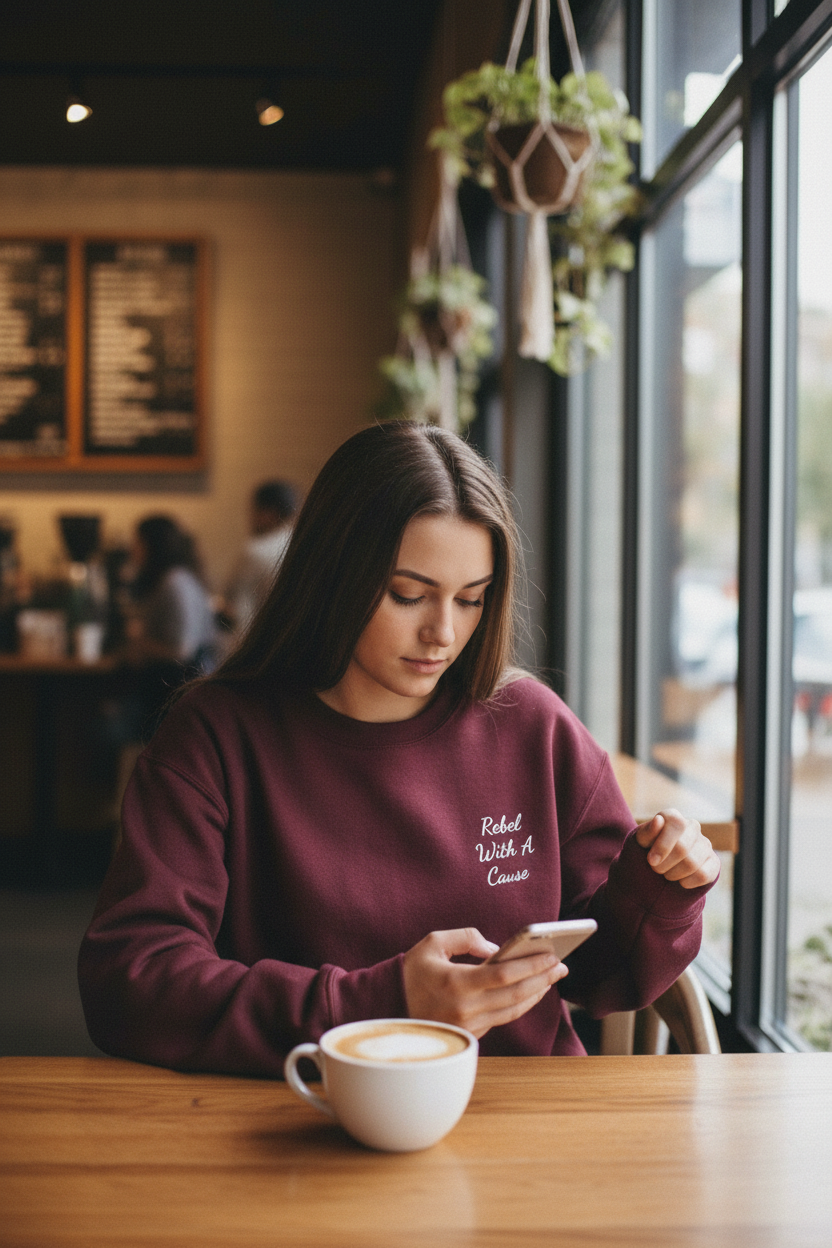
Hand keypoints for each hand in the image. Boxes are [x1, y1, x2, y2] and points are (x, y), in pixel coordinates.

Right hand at [402, 927, 567, 1038]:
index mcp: (456, 984)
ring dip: (536, 993)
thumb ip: (467, 938)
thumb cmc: (412, 970)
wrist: (388, 1006)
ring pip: (512, 1010)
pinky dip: (520, 1003)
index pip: (503, 975)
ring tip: (552, 977)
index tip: (551, 955)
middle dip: (542, 979)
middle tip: (561, 966)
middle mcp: (465, 1009)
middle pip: (515, 995)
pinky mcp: (470, 1033)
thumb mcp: (434, 942)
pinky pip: (502, 1018)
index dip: (531, 965)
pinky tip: (531, 990)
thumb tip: (496, 949)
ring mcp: (469, 1025)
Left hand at [635, 808, 719, 888]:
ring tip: (667, 874)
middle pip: (682, 848)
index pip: (676, 824)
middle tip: (656, 869)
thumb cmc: (647, 851)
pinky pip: (704, 875)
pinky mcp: (713, 862)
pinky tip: (680, 880)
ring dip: (674, 874)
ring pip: (692, 864)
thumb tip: (659, 820)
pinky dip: (688, 882)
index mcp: (674, 818)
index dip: (663, 845)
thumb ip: (647, 832)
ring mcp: (705, 844)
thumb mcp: (641, 842)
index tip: (651, 861)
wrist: (658, 869)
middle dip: (664, 864)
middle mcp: (692, 827)